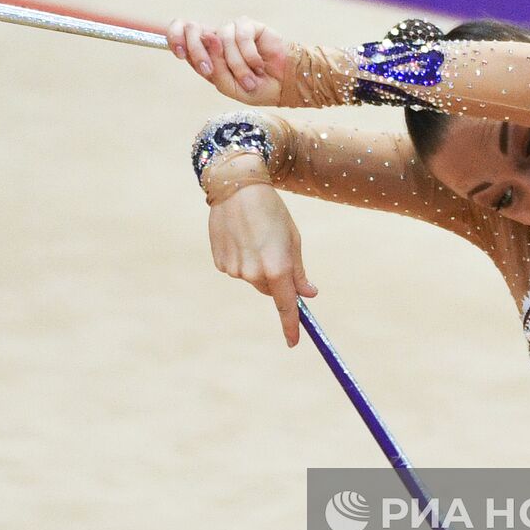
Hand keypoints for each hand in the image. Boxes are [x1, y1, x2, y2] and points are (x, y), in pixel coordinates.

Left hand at [167, 17, 289, 106]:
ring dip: (236, 65)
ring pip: (221, 39)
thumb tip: (208, 36)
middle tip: (209, 70)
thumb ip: (214, 67)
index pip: (180, 32)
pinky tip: (259, 66)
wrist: (284, 85)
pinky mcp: (249, 26)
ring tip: (250, 80)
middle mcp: (215, 39)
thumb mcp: (228, 86)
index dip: (175, 38)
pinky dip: (249, 56)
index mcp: (205, 52)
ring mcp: (232, 31)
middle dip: (198, 51)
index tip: (181, 54)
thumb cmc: (255, 88)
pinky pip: (241, 35)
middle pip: (193, 28)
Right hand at [207, 180, 317, 346]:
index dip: (291, 325)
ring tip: (254, 236)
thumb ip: (299, 271)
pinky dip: (241, 259)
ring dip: (257, 265)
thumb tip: (309, 294)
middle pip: (270, 290)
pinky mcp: (220, 263)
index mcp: (278, 267)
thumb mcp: (293, 238)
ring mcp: (234, 270)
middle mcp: (254, 273)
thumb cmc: (271, 211)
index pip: (286, 306)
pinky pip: (236, 270)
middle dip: (276, 279)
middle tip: (274, 249)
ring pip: (252, 279)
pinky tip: (239, 237)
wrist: (236, 187)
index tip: (293, 342)